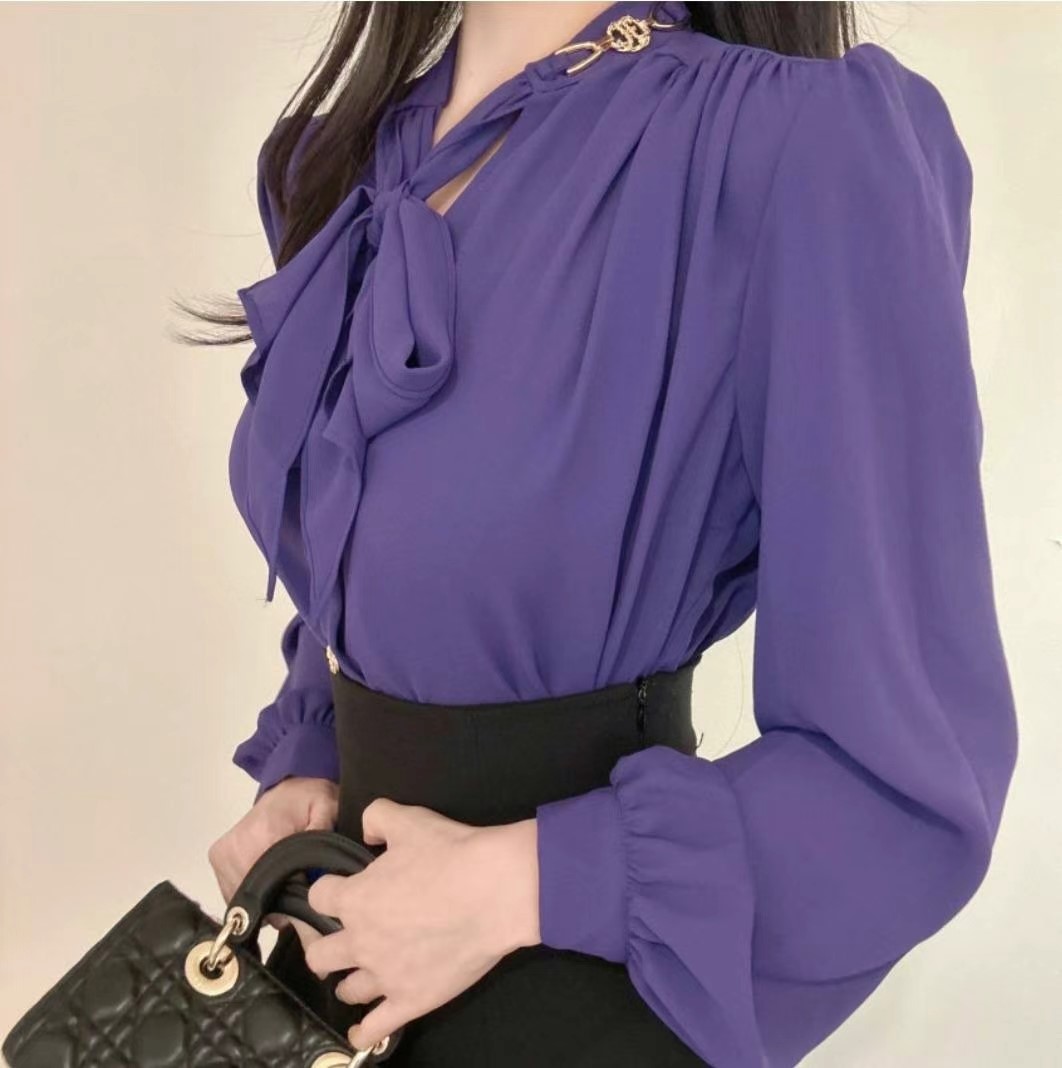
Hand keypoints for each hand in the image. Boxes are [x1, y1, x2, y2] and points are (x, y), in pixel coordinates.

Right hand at [208, 776, 338, 947]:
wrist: (287, 787)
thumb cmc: (308, 799)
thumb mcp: (326, 808)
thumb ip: (323, 832)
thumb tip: (318, 863)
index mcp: (262, 836)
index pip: (270, 887)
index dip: (288, 901)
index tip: (303, 901)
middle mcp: (235, 847)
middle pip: (253, 897)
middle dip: (275, 903)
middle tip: (296, 895)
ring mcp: (223, 854)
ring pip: (240, 898)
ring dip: (261, 900)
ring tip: (283, 885)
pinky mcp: (217, 857)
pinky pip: (231, 891)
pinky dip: (250, 893)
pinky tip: (268, 883)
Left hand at [303, 798, 540, 1052]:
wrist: (495, 891)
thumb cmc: (451, 852)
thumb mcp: (408, 819)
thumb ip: (376, 817)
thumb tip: (366, 832)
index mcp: (355, 898)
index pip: (319, 897)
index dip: (329, 889)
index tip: (339, 888)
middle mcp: (360, 941)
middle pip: (320, 953)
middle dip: (326, 944)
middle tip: (341, 937)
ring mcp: (384, 975)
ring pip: (347, 989)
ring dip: (349, 980)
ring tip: (358, 974)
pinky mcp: (410, 1000)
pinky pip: (375, 1027)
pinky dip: (363, 1031)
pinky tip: (359, 1032)